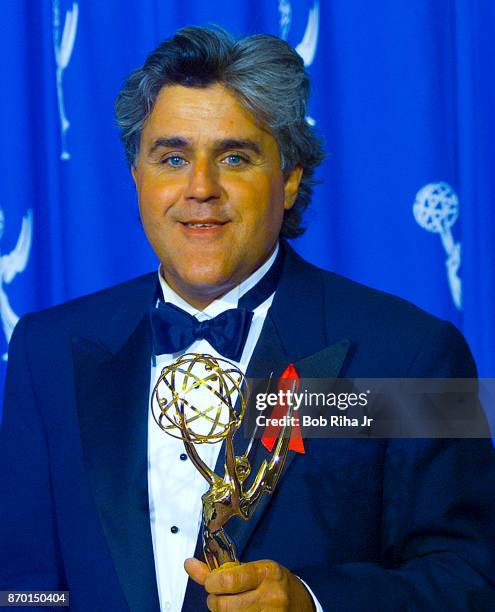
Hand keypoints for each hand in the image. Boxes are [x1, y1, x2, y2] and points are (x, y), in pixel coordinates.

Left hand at [184, 557, 315, 610]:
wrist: (303, 605)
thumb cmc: (274, 584)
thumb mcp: (253, 570)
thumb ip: (220, 570)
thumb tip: (188, 564)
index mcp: (266, 572)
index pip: (228, 580)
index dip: (211, 583)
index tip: (211, 583)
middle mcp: (270, 595)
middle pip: (224, 606)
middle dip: (214, 602)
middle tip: (219, 598)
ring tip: (232, 607)